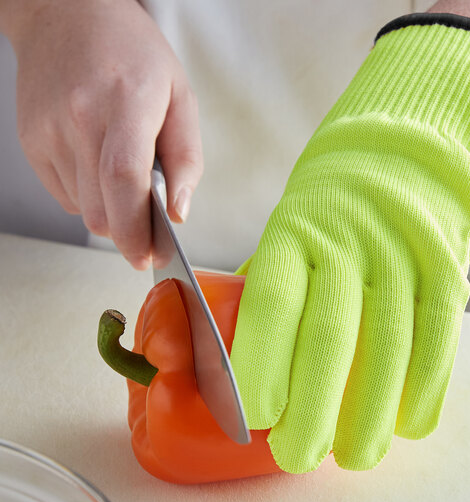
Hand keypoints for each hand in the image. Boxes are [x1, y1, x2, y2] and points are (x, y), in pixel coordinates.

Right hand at [3, 0, 201, 268]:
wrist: (67, 15)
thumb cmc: (134, 54)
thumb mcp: (180, 98)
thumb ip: (186, 159)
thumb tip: (178, 212)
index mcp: (124, 103)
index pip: (124, 180)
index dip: (137, 230)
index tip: (151, 257)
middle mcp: (78, 118)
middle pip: (101, 210)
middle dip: (129, 235)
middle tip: (149, 236)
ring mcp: (48, 132)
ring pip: (83, 211)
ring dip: (111, 213)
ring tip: (124, 179)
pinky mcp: (31, 143)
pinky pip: (66, 196)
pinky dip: (89, 197)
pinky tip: (98, 167)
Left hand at [230, 16, 469, 472]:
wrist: (411, 138)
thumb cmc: (336, 195)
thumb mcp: (291, 223)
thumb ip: (276, 283)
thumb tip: (247, 351)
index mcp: (295, 231)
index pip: (273, 306)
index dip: (262, 368)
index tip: (254, 417)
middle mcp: (348, 243)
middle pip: (329, 338)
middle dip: (313, 411)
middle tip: (296, 457)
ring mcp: (403, 254)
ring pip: (388, 347)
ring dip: (370, 414)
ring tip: (353, 457)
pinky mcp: (447, 267)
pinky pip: (438, 337)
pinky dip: (425, 388)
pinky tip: (407, 424)